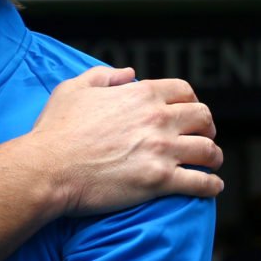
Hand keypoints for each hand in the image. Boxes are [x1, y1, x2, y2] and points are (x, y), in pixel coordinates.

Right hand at [23, 67, 222, 214]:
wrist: (47, 168)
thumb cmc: (55, 131)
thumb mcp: (73, 89)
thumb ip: (103, 76)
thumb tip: (128, 73)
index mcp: (141, 95)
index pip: (183, 91)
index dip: (191, 100)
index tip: (189, 112)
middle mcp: (158, 120)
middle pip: (203, 117)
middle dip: (207, 127)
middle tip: (203, 136)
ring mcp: (162, 151)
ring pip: (209, 150)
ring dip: (214, 156)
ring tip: (211, 163)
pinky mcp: (160, 181)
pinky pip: (201, 183)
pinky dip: (211, 186)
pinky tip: (211, 187)